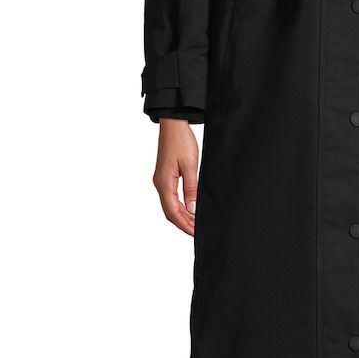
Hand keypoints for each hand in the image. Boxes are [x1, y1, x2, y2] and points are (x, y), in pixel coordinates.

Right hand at [153, 118, 199, 235]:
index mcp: (164, 183)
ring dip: (182, 216)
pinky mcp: (166, 176)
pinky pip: (172, 197)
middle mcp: (160, 184)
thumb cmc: (181, 141)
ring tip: (196, 224)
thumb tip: (193, 209)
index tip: (195, 233)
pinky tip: (190, 209)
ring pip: (170, 205)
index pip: (173, 211)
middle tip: (198, 232)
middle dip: (184, 223)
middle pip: (170, 212)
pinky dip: (181, 207)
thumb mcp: (191, 165)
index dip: (184, 224)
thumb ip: (192, 189)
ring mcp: (162, 180)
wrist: (173, 124)